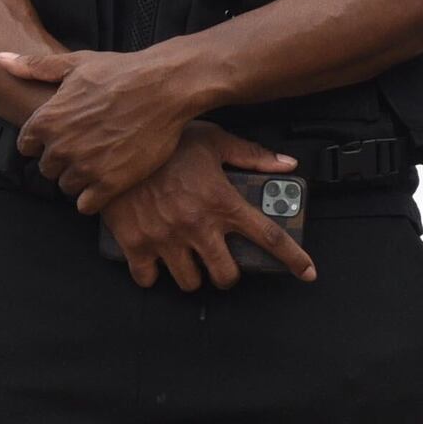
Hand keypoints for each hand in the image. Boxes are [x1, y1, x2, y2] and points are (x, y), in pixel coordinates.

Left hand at [1, 43, 200, 203]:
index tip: (62, 137)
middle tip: (85, 149)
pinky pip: (86, 205)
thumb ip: (35, 67)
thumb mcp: (76, 63)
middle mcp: (61, 147)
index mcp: (47, 119)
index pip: (27, 146)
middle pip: (47, 169)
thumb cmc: (122, 72)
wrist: (165, 88)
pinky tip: (106, 183)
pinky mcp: (110, 184)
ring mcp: (85, 168)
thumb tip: (0, 59)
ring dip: (79, 179)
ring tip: (99, 164)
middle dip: (62, 161)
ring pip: (66, 187)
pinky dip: (93, 198)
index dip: (43, 142)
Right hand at [88, 131, 315, 291]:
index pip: (269, 237)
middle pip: (226, 275)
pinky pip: (148, 279)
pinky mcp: (135, 244)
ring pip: (190, 282)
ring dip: (192, 275)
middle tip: (219, 263)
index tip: (307, 273)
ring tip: (188, 260)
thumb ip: (251, 155)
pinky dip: (152, 274)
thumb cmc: (166, 141)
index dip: (293, 258)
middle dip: (226, 274)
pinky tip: (154, 260)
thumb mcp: (213, 141)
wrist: (115, 143)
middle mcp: (198, 226)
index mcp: (222, 202)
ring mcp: (166, 238)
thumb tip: (287, 164)